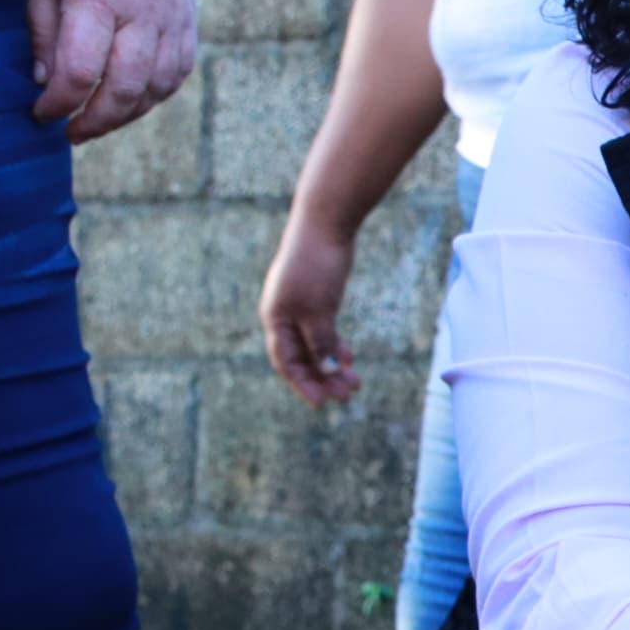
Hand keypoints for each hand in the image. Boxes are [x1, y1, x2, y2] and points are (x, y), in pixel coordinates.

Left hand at [26, 0, 197, 141]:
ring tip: (100, 117)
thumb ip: (44, 28)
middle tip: (70, 131)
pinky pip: (180, 66)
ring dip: (128, 112)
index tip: (40, 112)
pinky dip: (157, 90)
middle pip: (124, 88)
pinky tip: (133, 94)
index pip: (80, 72)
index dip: (57, 104)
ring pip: (158, 85)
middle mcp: (142, 6)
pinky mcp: (188, 9)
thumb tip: (47, 81)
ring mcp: (172, 10)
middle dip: (94, 120)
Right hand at [260, 210, 361, 405]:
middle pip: (301, 358)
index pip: (286, 363)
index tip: (323, 405)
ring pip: (313, 345)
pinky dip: (334, 345)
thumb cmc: (316, 266)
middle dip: (322, 379)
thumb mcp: (319, 309)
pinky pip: (322, 330)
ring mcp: (299, 306)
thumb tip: (325, 367)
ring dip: (331, 365)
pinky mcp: (316, 297)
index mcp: (276, 319)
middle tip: (349, 393)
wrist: (325, 224)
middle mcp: (283, 315)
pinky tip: (347, 356)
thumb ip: (319, 340)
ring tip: (354, 380)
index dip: (303, 385)